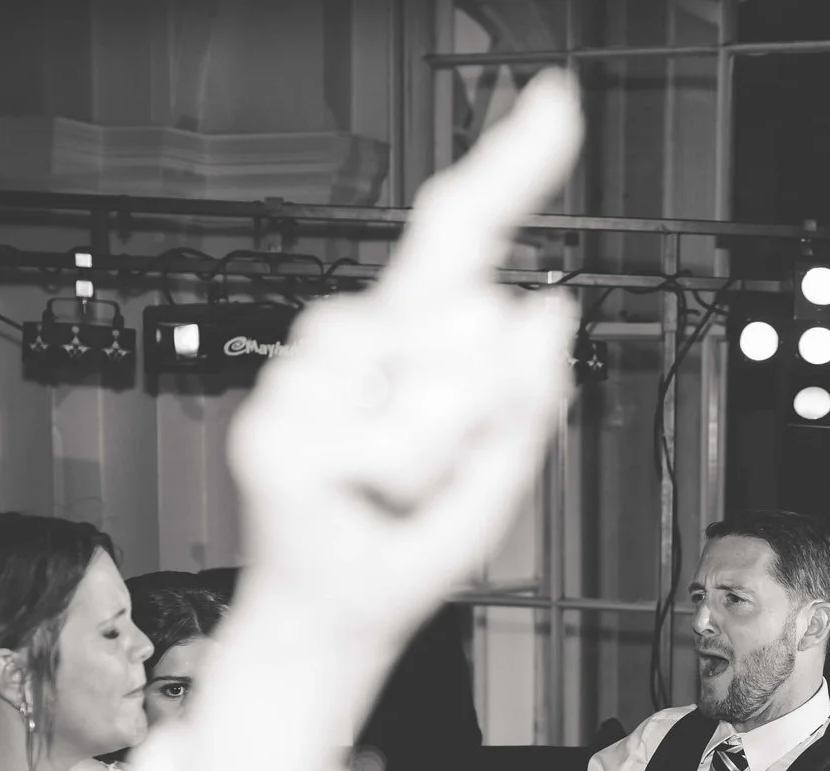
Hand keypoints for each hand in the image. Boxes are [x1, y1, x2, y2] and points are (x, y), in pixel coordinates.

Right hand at [226, 73, 582, 650]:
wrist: (340, 616)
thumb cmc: (412, 540)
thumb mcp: (501, 472)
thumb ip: (530, 396)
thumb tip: (550, 307)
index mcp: (411, 338)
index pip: (461, 234)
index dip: (510, 165)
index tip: (554, 95)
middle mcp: (353, 339)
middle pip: (462, 313)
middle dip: (486, 401)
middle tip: (444, 466)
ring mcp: (305, 380)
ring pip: (432, 383)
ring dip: (447, 453)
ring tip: (403, 490)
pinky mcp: (275, 431)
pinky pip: (392, 442)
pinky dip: (408, 484)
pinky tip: (371, 501)